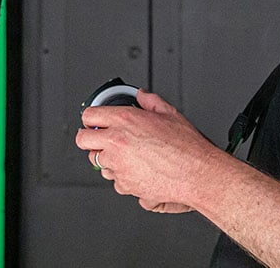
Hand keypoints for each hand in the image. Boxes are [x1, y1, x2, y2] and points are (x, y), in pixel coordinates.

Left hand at [75, 88, 219, 211]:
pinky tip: (139, 171)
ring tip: (128, 157)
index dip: (91, 119)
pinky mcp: (124, 184)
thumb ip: (150, 101)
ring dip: (108, 160)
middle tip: (101, 140)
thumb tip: (142, 95)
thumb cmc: (187, 146)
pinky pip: (115, 180)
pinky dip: (123, 177)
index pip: (89, 116)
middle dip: (89, 140)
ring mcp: (118, 165)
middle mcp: (117, 142)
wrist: (197, 174)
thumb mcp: (169, 114)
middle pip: (82, 140)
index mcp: (124, 120)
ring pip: (97, 162)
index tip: (95, 122)